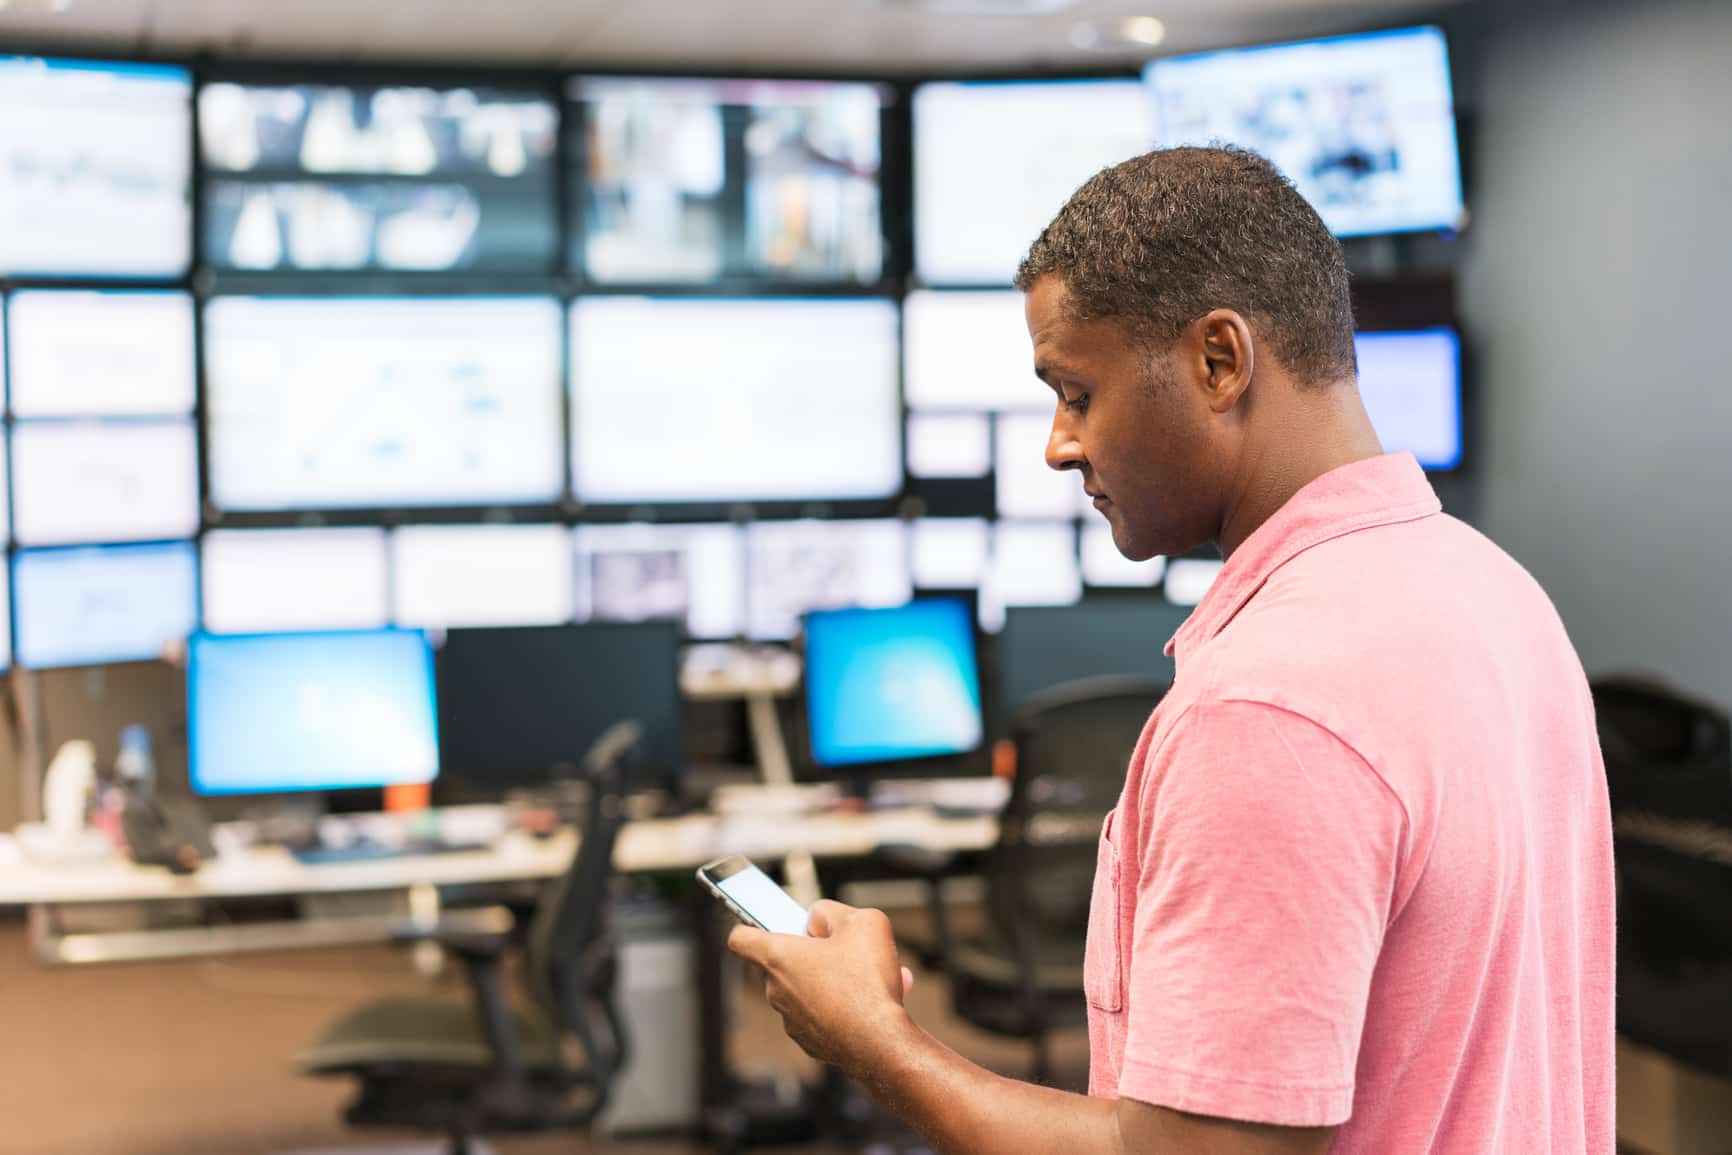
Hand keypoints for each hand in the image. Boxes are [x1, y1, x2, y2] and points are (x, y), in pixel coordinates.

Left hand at [727, 899, 914, 1072]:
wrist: (882, 1043)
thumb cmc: (867, 983)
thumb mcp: (859, 922)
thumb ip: (830, 912)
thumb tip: (817, 919)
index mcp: (779, 957)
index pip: (740, 938)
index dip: (751, 926)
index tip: (768, 924)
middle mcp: (777, 990)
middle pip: (782, 962)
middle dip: (810, 952)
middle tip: (840, 946)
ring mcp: (792, 1020)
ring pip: (808, 988)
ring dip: (831, 978)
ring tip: (870, 975)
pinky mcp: (811, 1042)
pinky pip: (821, 1014)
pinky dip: (840, 1005)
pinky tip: (871, 999)